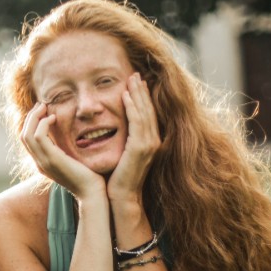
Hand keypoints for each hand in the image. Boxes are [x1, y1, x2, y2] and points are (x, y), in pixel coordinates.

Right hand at [21, 102, 104, 199]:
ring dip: (35, 117)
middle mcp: (39, 163)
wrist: (93, 193)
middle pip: (23, 135)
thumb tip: (69, 135)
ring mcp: (43, 162)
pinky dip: (44, 123)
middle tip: (43, 105)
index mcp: (42, 163)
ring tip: (46, 107)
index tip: (44, 111)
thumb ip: (67, 150)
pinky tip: (54, 118)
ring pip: (27, 134)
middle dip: (31, 117)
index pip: (27, 140)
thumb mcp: (74, 161)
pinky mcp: (52, 159)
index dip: (32, 123)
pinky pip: (39, 136)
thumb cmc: (89, 178)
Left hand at [107, 73, 160, 203]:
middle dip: (142, 91)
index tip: (137, 83)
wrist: (122, 196)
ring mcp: (150, 144)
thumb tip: (116, 127)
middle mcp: (154, 141)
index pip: (148, 114)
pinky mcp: (141, 148)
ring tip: (131, 79)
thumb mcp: (123, 154)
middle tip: (135, 74)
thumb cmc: (118, 178)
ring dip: (137, 94)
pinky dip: (132, 107)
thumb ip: (125, 140)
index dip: (143, 98)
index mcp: (151, 142)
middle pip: (149, 110)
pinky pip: (137, 122)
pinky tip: (125, 96)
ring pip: (144, 113)